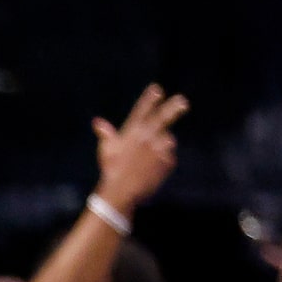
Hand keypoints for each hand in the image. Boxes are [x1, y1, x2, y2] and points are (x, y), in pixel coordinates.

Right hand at [91, 85, 188, 218]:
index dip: (149, 99)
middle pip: (164, 117)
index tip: (157, 89)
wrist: (121, 192)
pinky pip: (168, 156)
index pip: (142, 111)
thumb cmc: (111, 171)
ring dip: (162, 144)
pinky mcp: (167, 160)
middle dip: (174, 108)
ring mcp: (159, 148)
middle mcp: (147, 136)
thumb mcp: (106, 150)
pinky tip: (152, 168)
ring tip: (148, 159)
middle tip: (183, 102)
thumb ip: (105, 134)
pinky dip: (163, 160)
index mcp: (132, 132)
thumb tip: (97, 122)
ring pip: (167, 140)